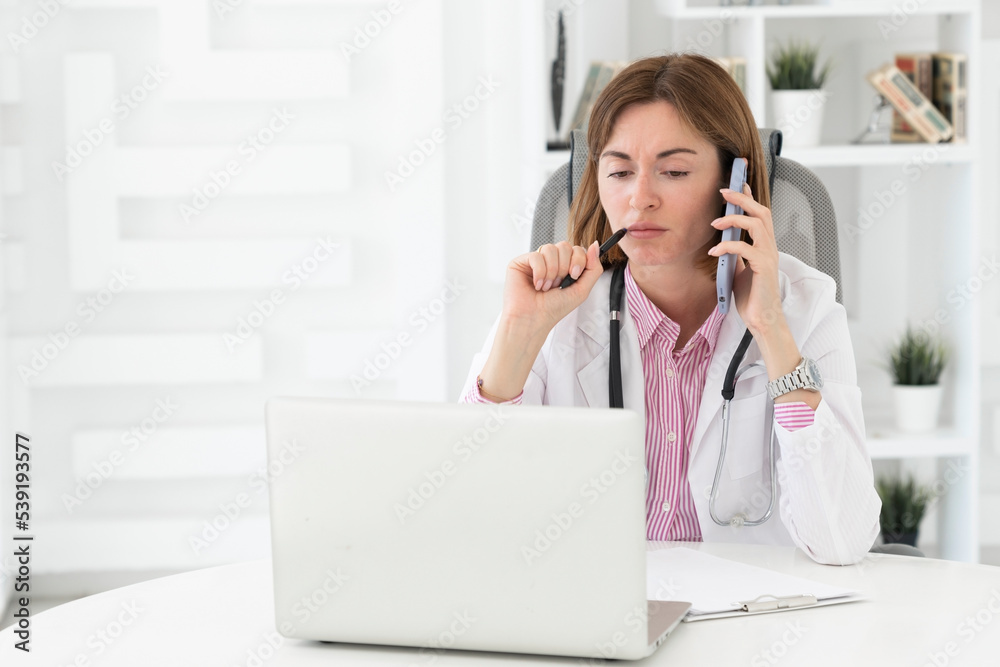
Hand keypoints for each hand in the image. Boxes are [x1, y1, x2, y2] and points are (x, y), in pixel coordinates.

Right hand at [476, 240, 603, 402]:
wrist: (533, 320)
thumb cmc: (554, 309)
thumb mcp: (582, 290)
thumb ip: (593, 268)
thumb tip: (595, 245)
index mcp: (564, 266)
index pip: (576, 249)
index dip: (578, 260)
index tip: (574, 275)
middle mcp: (550, 261)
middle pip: (564, 246)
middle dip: (564, 267)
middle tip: (558, 284)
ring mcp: (535, 260)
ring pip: (550, 249)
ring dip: (551, 272)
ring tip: (546, 287)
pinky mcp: (520, 262)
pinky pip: (536, 256)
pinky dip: (539, 272)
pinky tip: (536, 285)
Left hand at [708, 182, 785, 336]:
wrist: (762, 319)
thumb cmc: (752, 296)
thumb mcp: (739, 270)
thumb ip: (736, 255)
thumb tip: (725, 242)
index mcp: (765, 246)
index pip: (760, 215)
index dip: (750, 198)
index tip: (737, 184)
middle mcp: (770, 247)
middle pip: (761, 212)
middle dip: (742, 199)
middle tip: (724, 191)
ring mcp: (769, 256)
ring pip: (756, 225)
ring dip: (734, 219)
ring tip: (715, 221)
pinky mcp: (763, 267)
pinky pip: (745, 249)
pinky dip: (728, 246)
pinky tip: (714, 250)